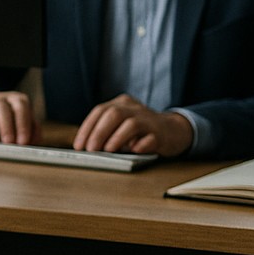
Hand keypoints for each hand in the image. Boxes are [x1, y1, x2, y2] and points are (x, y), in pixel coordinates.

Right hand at [0, 91, 38, 144]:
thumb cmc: (12, 120)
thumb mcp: (25, 122)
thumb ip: (32, 131)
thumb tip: (31, 143)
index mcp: (16, 100)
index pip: (21, 108)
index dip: (22, 125)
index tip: (23, 142)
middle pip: (2, 109)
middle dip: (6, 127)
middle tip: (9, 143)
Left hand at [73, 94, 193, 156]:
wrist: (174, 130)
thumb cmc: (140, 131)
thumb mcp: (121, 126)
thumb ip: (106, 132)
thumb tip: (88, 147)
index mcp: (121, 104)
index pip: (100, 111)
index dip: (87, 128)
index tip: (79, 145)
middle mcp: (134, 109)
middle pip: (113, 114)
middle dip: (99, 133)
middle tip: (91, 149)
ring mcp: (149, 120)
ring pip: (131, 124)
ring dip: (117, 138)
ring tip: (108, 150)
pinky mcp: (161, 134)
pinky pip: (151, 139)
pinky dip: (141, 145)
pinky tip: (134, 150)